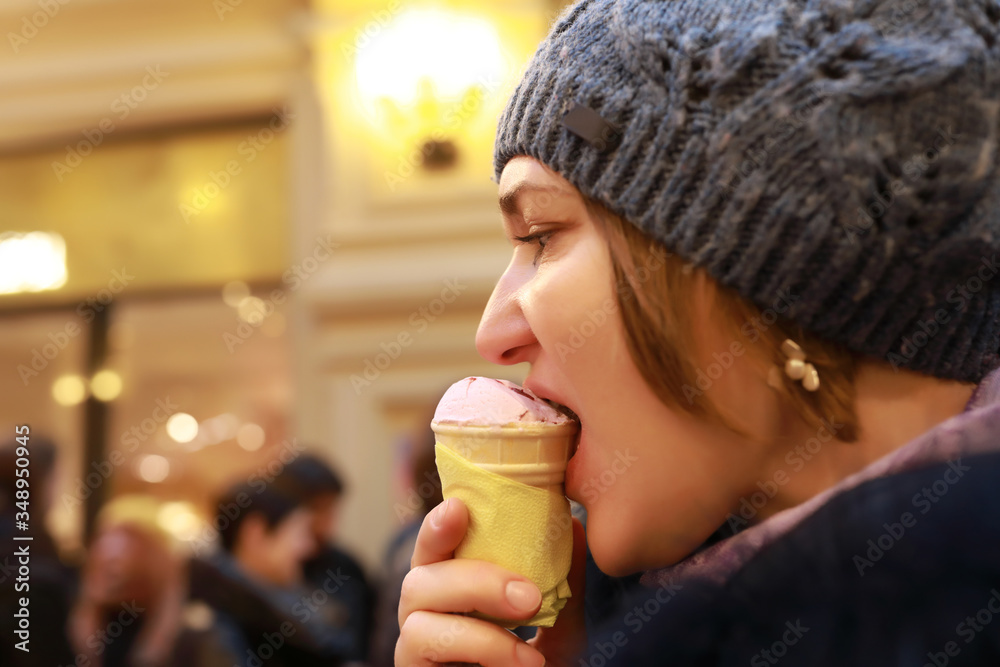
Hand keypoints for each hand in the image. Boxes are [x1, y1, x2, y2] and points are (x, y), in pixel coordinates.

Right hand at [396, 498, 586, 665]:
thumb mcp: (560, 629)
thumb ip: (562, 582)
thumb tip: (570, 522)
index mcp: (453, 592)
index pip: (436, 548)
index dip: (440, 525)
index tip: (461, 508)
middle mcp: (425, 616)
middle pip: (420, 574)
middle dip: (475, 575)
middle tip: (529, 595)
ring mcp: (413, 649)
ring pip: (414, 607)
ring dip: (479, 614)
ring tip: (530, 635)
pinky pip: (422, 643)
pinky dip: (479, 645)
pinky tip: (522, 661)